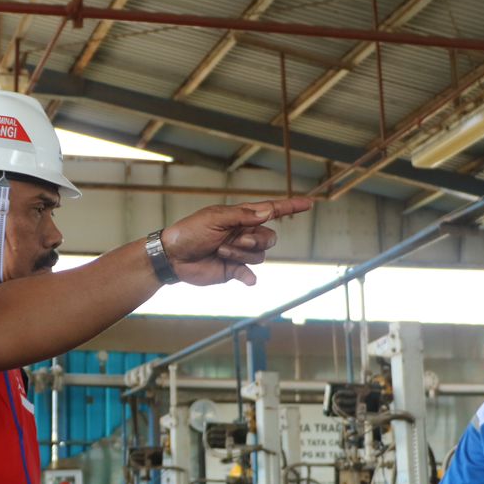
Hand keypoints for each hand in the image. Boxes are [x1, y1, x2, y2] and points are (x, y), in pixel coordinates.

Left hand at [160, 197, 310, 285]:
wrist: (173, 257)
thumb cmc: (190, 231)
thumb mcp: (215, 218)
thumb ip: (242, 216)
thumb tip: (268, 211)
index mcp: (241, 217)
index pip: (271, 210)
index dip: (291, 207)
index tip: (310, 204)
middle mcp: (244, 234)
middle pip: (269, 238)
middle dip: (254, 240)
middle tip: (232, 240)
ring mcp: (239, 253)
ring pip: (259, 256)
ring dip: (241, 254)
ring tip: (219, 251)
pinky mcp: (233, 270)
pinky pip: (250, 274)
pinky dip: (249, 276)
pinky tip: (245, 279)